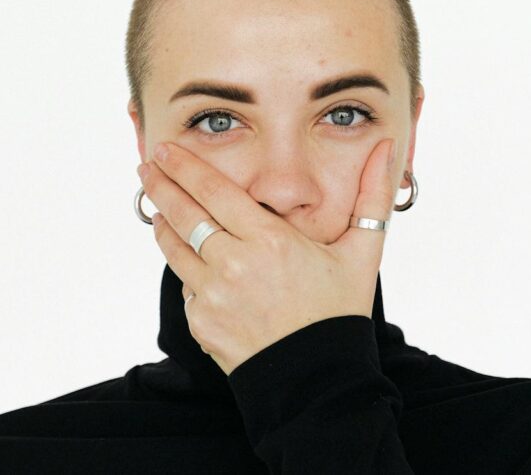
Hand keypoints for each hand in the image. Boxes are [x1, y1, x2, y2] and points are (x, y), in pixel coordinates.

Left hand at [137, 137, 396, 375]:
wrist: (319, 381)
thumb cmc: (339, 313)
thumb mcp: (361, 252)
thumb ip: (371, 196)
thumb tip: (385, 148)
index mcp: (269, 241)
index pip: (213, 191)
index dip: (184, 166)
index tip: (165, 150)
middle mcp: (234, 265)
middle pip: (183, 214)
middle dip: (160, 185)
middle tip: (146, 165)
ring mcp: (213, 296)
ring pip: (174, 249)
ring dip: (163, 224)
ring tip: (157, 207)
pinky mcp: (201, 323)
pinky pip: (185, 286)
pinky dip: (186, 269)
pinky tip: (187, 258)